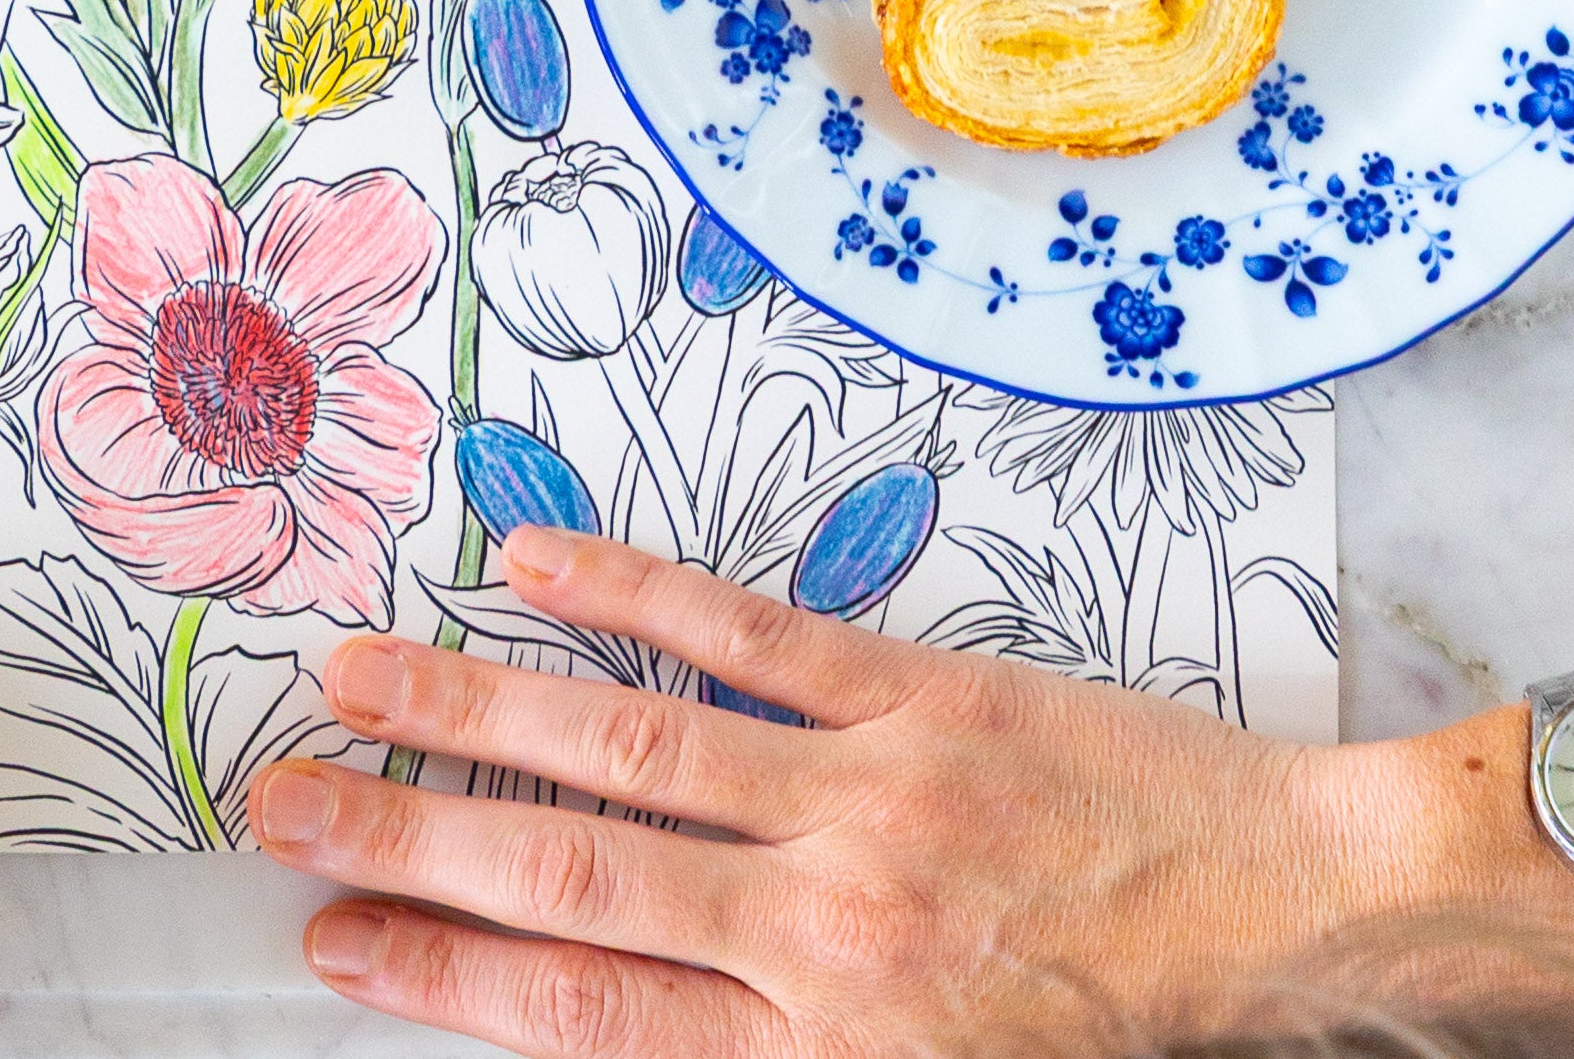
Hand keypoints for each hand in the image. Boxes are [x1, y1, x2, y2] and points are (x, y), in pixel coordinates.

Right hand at [250, 525, 1573, 1050]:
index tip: (332, 934)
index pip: (578, 1006)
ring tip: (358, 678)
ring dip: (472, 714)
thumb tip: (612, 1011)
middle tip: (282, 800)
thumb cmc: (1116, 1030)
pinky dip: (631, 592)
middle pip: (564, 877)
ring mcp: (861, 800)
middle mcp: (819, 932)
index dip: (438, 971)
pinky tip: (535, 563)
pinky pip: (746, 635)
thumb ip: (776, 1048)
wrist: (1290, 930)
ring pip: (624, 750)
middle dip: (408, 840)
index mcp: (821, 1052)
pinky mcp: (917, 698)